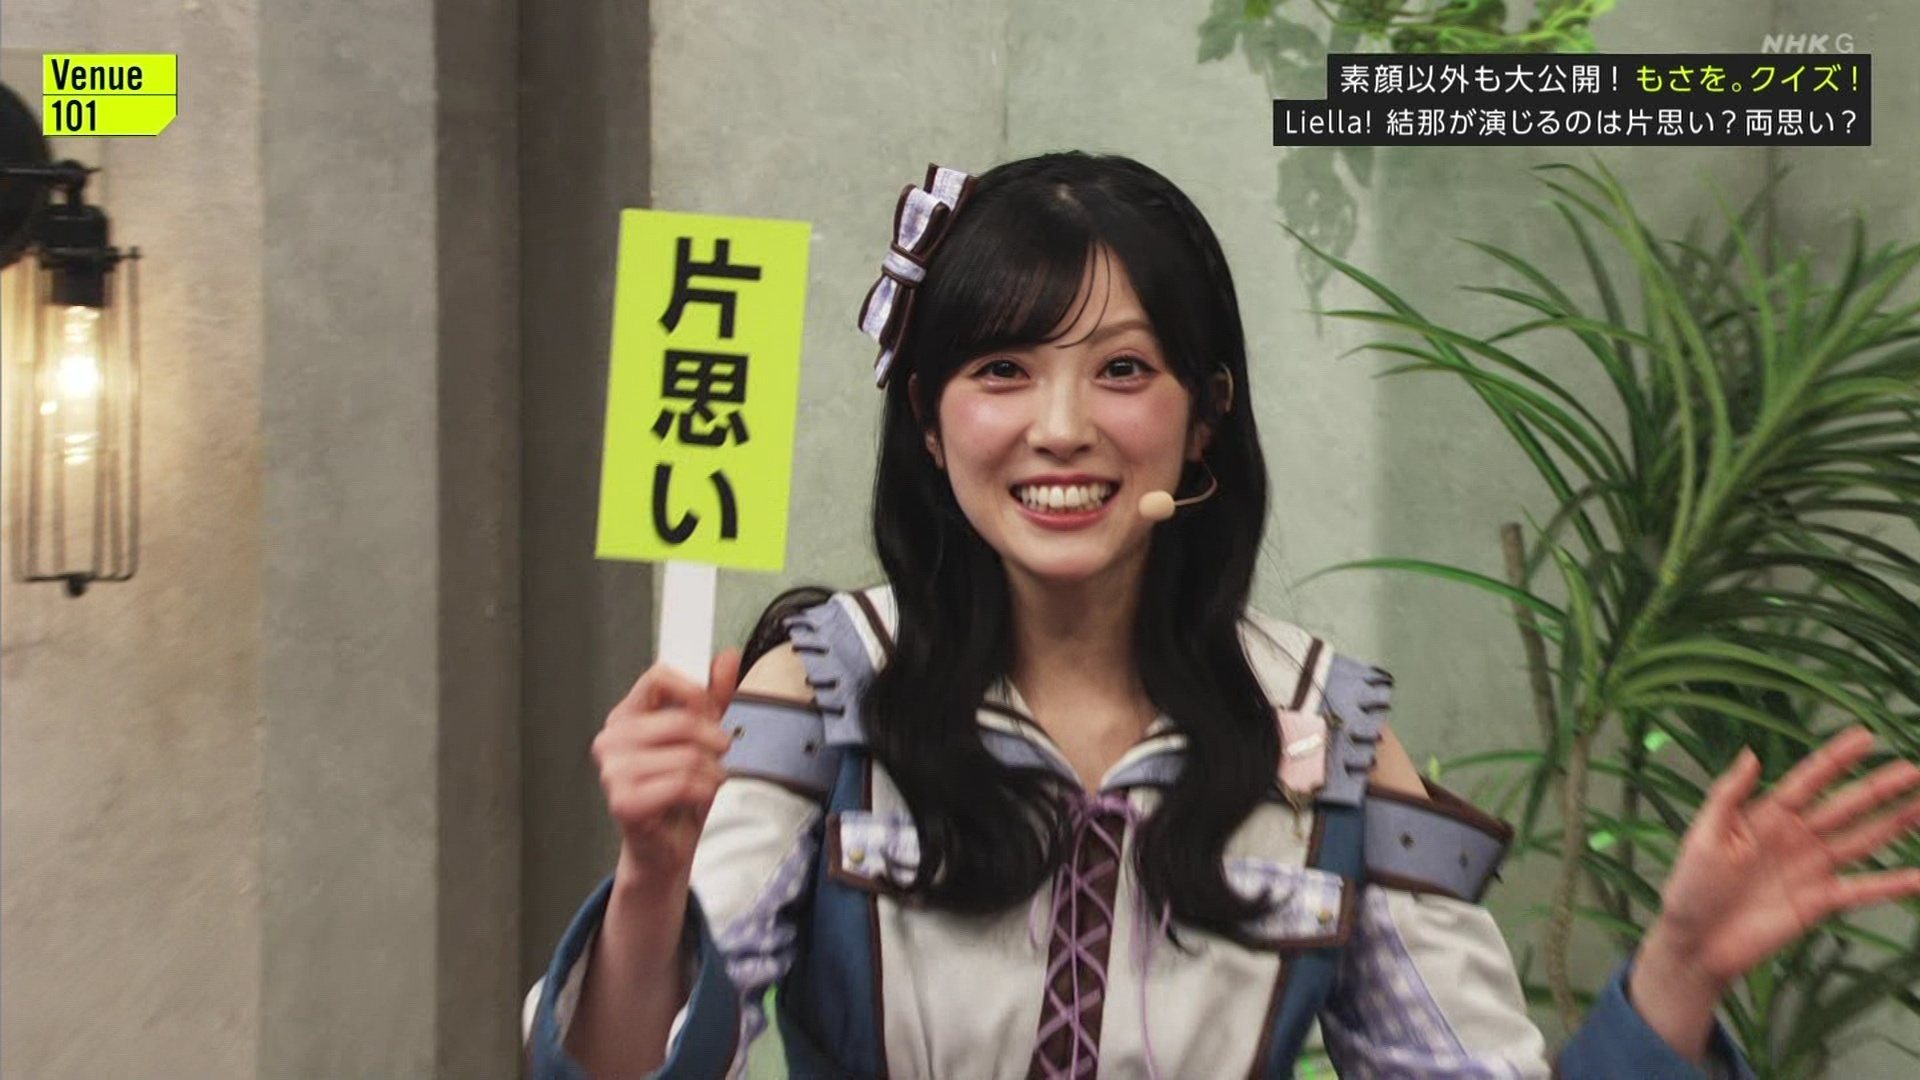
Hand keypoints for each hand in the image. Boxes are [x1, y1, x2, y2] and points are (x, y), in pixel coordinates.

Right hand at [592, 650, 743, 889]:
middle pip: (681, 719)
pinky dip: (703, 790)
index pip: (658, 676)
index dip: (694, 691)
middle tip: (719, 755)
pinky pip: (683, 783)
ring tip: (708, 781)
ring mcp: (613, 771)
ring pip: (688, 755)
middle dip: (714, 739)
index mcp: (625, 716)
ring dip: (713, 771)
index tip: (710, 711)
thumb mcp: (702, 737)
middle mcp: (611, 740)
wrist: (666, 845)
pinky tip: (698, 797)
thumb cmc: (679, 791)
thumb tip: (728, 657)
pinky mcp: (624, 802)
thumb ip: (713, 698)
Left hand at [1631, 727, 1919, 1056]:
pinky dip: (1895, 884)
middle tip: (1914, 769)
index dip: (1836, 758)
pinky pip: (1865, 889)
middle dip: (1879, 787)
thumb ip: (1728, 796)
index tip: (1866, 736)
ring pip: (1863, 840)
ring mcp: (1812, 868)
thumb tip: (1751, 754)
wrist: (1696, 943)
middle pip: (1845, 806)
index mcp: (1766, 816)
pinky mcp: (1821, 902)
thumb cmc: (1690, 886)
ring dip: (1895, 823)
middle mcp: (1796, 837)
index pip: (1808, 780)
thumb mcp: (1702, 836)